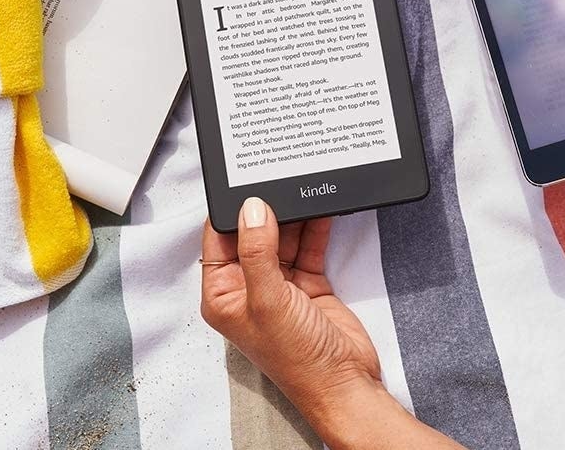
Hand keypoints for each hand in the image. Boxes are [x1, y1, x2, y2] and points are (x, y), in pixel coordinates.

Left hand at [201, 198, 377, 413]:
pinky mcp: (308, 283)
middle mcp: (249, 288)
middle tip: (279, 181)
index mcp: (224, 295)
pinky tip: (321, 209)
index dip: (230, 213)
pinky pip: (308, 246)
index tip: (245, 184)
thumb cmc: (298, 360)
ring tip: (301, 189)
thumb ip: (257, 251)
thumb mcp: (269, 300)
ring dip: (293, 216)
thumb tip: (251, 209)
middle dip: (266, 209)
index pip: (219, 241)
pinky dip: (315, 228)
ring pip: (282, 237)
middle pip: (253, 234)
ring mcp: (280, 286)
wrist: (345, 382)